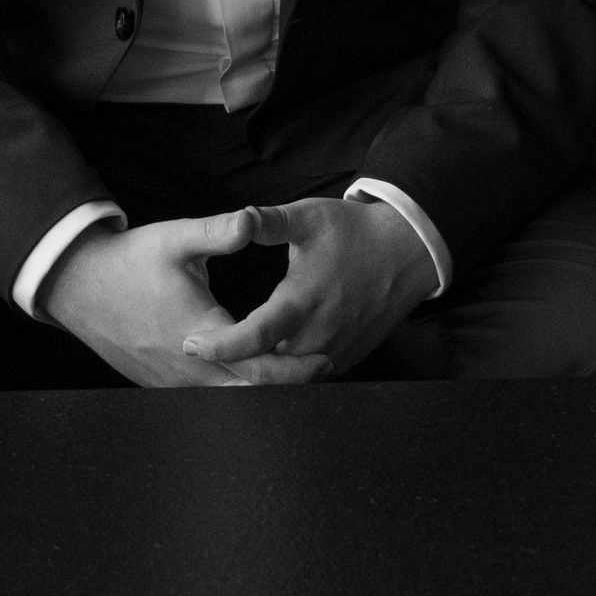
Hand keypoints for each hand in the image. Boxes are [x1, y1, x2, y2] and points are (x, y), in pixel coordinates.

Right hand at [37, 209, 331, 387]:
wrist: (81, 286)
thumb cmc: (131, 261)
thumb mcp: (176, 239)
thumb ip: (218, 231)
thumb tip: (253, 220)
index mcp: (200, 335)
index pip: (257, 369)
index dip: (294, 370)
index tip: (324, 359)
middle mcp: (188, 369)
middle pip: (249, 394)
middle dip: (286, 383)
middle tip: (321, 367)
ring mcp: (172, 383)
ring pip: (226, 400)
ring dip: (259, 388)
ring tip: (292, 369)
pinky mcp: (161, 384)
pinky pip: (205, 397)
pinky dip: (231, 389)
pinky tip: (247, 372)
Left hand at [179, 196, 435, 379]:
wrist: (403, 252)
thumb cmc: (352, 231)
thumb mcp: (308, 217)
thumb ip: (269, 222)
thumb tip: (238, 217)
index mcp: (301, 301)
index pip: (254, 336)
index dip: (221, 346)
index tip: (191, 344)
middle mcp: (317, 335)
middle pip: (266, 366)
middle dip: (232, 366)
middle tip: (199, 354)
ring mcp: (334, 352)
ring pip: (287, 376)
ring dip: (257, 371)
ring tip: (224, 362)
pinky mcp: (345, 359)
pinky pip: (308, 377)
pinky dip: (285, 373)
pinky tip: (264, 362)